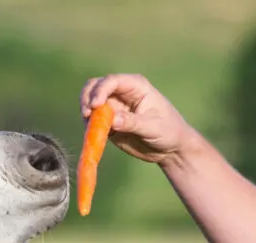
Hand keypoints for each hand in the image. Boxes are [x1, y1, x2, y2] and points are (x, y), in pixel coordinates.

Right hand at [79, 74, 198, 165]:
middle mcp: (122, 93)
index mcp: (136, 87)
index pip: (112, 81)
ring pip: (90, 102)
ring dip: (85, 112)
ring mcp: (113, 107)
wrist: (170, 149)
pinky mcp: (108, 122)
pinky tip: (93, 135)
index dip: (100, 91)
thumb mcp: (153, 127)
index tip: (94, 106)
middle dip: (87, 97)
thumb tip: (112, 120)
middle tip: (85, 114)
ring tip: (90, 126)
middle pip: (95, 86)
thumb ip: (133, 123)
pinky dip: (88, 126)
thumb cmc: (169, 132)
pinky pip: (92, 121)